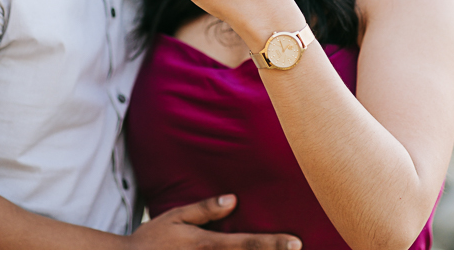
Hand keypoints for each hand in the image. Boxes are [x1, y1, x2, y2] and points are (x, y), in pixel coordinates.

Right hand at [127, 194, 301, 249]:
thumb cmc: (152, 239)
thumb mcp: (176, 217)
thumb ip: (206, 209)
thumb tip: (234, 200)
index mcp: (206, 244)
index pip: (246, 244)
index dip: (273, 244)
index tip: (296, 244)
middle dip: (274, 259)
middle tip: (301, 253)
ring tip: (286, 259)